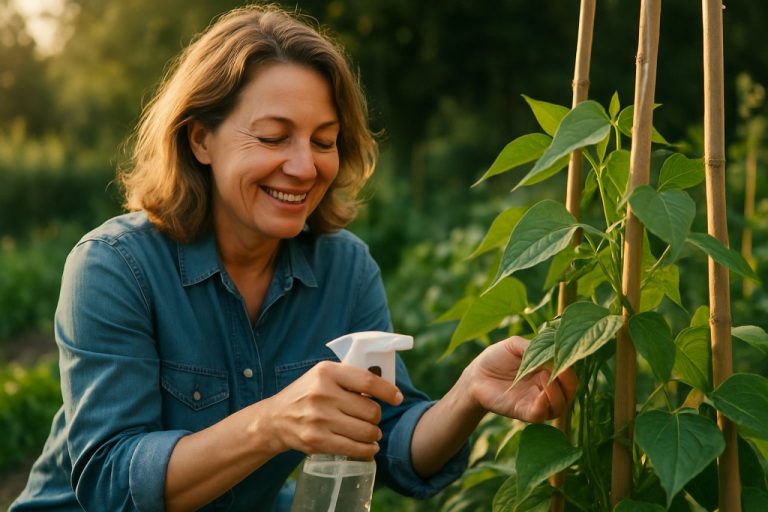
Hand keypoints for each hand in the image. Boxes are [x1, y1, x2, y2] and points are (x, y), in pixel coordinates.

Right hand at [254, 361, 402, 458]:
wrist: (275, 419)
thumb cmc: (307, 394)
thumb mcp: (323, 375)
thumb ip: (349, 378)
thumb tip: (385, 387)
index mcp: (327, 372)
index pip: (368, 381)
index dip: (388, 391)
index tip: (397, 398)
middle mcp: (323, 393)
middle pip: (370, 410)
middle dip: (376, 416)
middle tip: (372, 418)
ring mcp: (319, 418)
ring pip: (366, 431)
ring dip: (374, 434)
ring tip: (371, 433)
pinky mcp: (317, 441)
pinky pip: (355, 448)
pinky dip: (368, 450)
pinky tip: (369, 447)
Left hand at [464, 336, 577, 422]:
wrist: (475, 375)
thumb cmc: (495, 358)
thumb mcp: (515, 345)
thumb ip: (533, 345)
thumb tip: (551, 350)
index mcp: (547, 371)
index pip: (568, 374)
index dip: (569, 367)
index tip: (564, 356)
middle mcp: (545, 389)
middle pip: (569, 392)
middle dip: (568, 382)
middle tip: (559, 369)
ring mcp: (535, 402)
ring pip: (559, 407)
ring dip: (558, 393)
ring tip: (546, 376)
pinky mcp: (523, 412)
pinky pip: (541, 415)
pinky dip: (544, 406)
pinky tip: (541, 394)